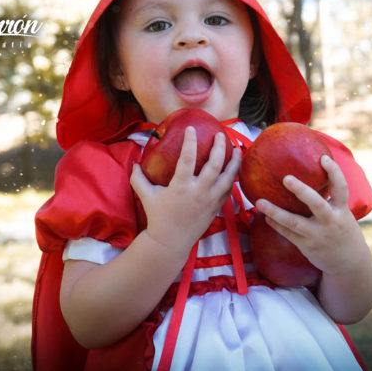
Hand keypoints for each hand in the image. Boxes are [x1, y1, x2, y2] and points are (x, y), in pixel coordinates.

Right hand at [131, 126, 240, 257]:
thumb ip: (138, 178)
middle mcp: (198, 192)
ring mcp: (210, 201)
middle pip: (214, 165)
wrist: (170, 242)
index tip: (191, 128)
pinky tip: (234, 169)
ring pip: (228, 178)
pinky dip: (232, 178)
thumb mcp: (146, 196)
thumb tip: (134, 163)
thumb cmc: (157, 217)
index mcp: (180, 186)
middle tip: (221, 135)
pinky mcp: (216, 208)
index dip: (190, 141)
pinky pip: (228, 190)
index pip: (187, 158)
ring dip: (234, 162)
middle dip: (220, 147)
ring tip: (236, 149)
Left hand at [255, 155, 367, 275]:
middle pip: (317, 204)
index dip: (334, 172)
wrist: (349, 263)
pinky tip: (265, 217)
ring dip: (275, 212)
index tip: (324, 158)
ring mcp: (318, 235)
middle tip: (286, 178)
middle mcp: (331, 222)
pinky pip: (288, 234)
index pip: (341, 188)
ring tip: (259, 202)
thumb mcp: (343, 214)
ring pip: (294, 222)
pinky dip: (276, 225)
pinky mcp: (308, 247)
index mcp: (342, 211)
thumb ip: (330, 199)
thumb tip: (313, 172)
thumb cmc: (342, 231)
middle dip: (301, 190)